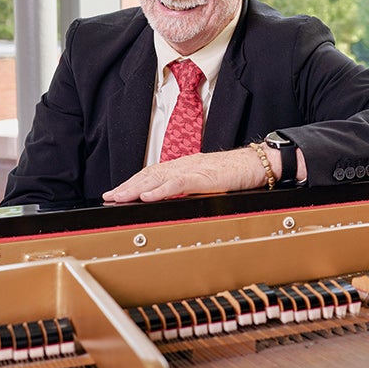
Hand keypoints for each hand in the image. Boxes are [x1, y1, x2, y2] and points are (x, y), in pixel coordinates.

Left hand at [102, 147, 265, 202]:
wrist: (259, 163)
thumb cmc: (239, 173)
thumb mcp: (210, 183)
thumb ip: (192, 190)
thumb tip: (176, 203)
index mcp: (187, 166)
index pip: (154, 173)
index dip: (134, 182)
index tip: (118, 192)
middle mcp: (186, 164)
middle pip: (150, 174)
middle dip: (128, 186)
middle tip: (109, 197)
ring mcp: (194, 169)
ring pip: (158, 177)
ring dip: (136, 188)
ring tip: (119, 197)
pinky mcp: (204, 176)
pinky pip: (178, 184)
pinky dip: (160, 190)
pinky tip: (147, 196)